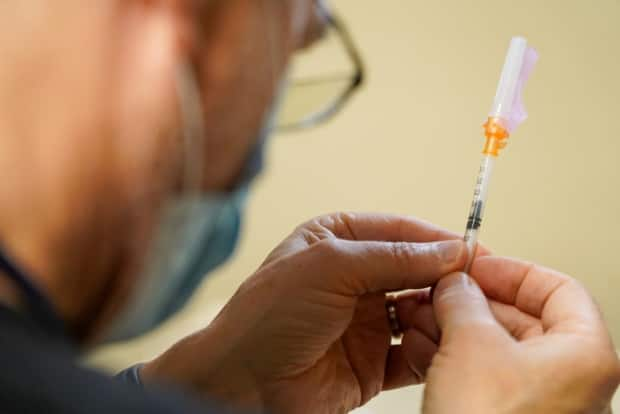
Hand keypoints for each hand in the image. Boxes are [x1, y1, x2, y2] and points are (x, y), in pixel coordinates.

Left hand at [142, 213, 466, 412]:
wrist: (242, 383)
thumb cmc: (268, 315)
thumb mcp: (331, 267)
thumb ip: (394, 257)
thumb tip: (450, 250)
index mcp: (337, 242)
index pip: (400, 232)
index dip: (439, 239)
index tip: (476, 250)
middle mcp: (353, 278)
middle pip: (415, 272)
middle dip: (445, 280)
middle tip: (479, 289)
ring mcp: (364, 320)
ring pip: (420, 312)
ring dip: (439, 316)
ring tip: (455, 321)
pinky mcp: (372, 362)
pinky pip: (413, 353)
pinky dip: (430, 351)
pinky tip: (437, 350)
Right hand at [424, 258, 619, 413]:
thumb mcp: (471, 344)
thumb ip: (463, 300)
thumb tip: (455, 283)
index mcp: (582, 355)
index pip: (557, 288)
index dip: (512, 270)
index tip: (477, 264)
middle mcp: (567, 379)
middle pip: (520, 317)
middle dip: (469, 300)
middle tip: (438, 289)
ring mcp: (534, 402)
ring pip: (493, 346)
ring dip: (452, 325)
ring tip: (420, 314)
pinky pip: (479, 373)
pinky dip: (450, 354)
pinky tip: (420, 345)